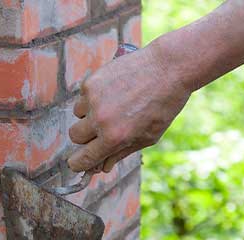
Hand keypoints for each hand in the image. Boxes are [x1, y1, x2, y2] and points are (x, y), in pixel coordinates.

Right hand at [67, 42, 191, 171]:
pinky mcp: (92, 81)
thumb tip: (103, 167)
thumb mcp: (148, 137)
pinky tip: (114, 91)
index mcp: (115, 138)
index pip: (83, 158)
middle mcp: (100, 119)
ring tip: (113, 106)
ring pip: (78, 115)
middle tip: (100, 131)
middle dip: (85, 137)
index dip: (78, 163)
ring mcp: (94, 99)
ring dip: (89, 115)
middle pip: (75, 136)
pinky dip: (93, 97)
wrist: (168, 68)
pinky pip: (83, 96)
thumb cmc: (163, 105)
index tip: (77, 163)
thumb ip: (122, 153)